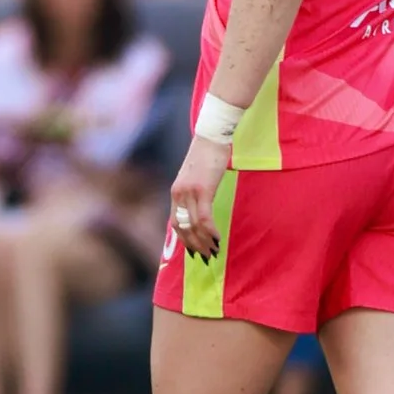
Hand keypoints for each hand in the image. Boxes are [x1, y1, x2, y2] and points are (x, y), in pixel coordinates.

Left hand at [168, 135, 227, 265]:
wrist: (211, 136)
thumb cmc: (206, 156)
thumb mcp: (195, 177)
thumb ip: (194, 193)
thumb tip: (200, 210)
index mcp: (176, 192)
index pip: (175, 223)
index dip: (184, 240)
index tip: (194, 252)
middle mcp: (178, 194)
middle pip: (183, 228)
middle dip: (195, 246)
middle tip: (207, 257)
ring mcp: (189, 192)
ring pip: (193, 226)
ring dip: (204, 242)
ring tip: (214, 251)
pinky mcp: (202, 189)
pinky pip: (204, 217)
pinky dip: (211, 231)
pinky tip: (218, 238)